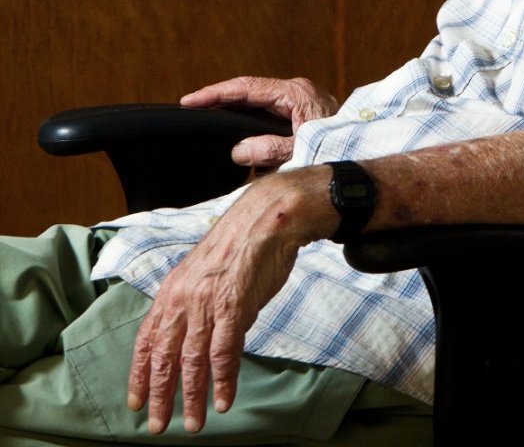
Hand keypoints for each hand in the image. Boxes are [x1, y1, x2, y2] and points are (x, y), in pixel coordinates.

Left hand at [128, 169, 334, 432]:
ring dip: (191, 397)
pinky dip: (223, 381)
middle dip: (159, 395)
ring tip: (193, 423)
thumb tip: (196, 336)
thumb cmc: (240, 242)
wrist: (267, 216)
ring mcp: (207, 304)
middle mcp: (183, 299)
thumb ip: (195, 304)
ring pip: (192, 361)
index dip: (139, 374)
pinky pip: (224, 353)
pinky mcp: (234, 307)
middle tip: (158, 425)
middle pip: (164, 357)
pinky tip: (223, 400)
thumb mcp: (204, 272)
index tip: (136, 402)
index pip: (147, 339)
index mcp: (172, 290)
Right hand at [180, 76, 338, 169]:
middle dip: (220, 100)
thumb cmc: (338, 150)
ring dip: (234, 113)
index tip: (190, 100)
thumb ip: (271, 150)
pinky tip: (236, 135)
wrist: (364, 156)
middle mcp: (296, 92)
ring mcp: (299, 101)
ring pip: (258, 104)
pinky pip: (268, 115)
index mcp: (295, 93)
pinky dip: (249, 123)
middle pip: (249, 92)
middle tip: (191, 109)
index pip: (247, 88)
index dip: (216, 94)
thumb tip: (238, 150)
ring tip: (206, 119)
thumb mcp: (302, 152)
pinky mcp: (300, 113)